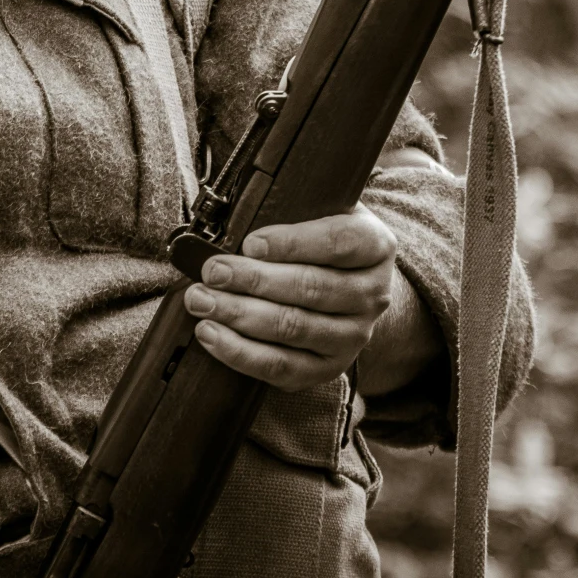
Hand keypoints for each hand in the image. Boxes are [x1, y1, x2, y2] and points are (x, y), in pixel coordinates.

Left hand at [183, 205, 413, 393]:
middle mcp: (373, 294)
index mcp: (376, 245)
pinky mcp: (329, 368)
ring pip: (293, 327)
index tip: (250, 242)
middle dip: (253, 279)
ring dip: (239, 314)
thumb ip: (289, 209)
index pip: (338, 242)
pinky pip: (282, 366)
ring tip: (201, 300)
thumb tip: (234, 222)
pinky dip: (241, 352)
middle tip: (212, 271)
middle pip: (311, 288)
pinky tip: (211, 333)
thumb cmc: (322, 241)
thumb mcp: (321, 211)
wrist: (350, 285)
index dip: (292, 243)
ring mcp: (354, 336)